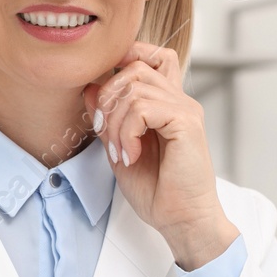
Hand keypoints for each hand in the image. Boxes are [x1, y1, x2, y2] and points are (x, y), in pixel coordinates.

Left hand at [84, 43, 237, 269]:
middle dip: (108, 100)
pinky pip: (143, 108)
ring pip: (135, 88)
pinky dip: (127, 132)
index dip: (125, 62)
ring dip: (115, 123)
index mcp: (166, 104)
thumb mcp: (119, 148)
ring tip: (120, 152)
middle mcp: (179, 100)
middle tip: (106, 136)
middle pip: (134, 69)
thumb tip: (89, 87)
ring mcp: (185, 109)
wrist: (181, 219)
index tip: (103, 99)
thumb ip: (107, 118)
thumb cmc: (157, 190)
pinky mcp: (187, 122)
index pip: (153, 56)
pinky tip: (131, 155)